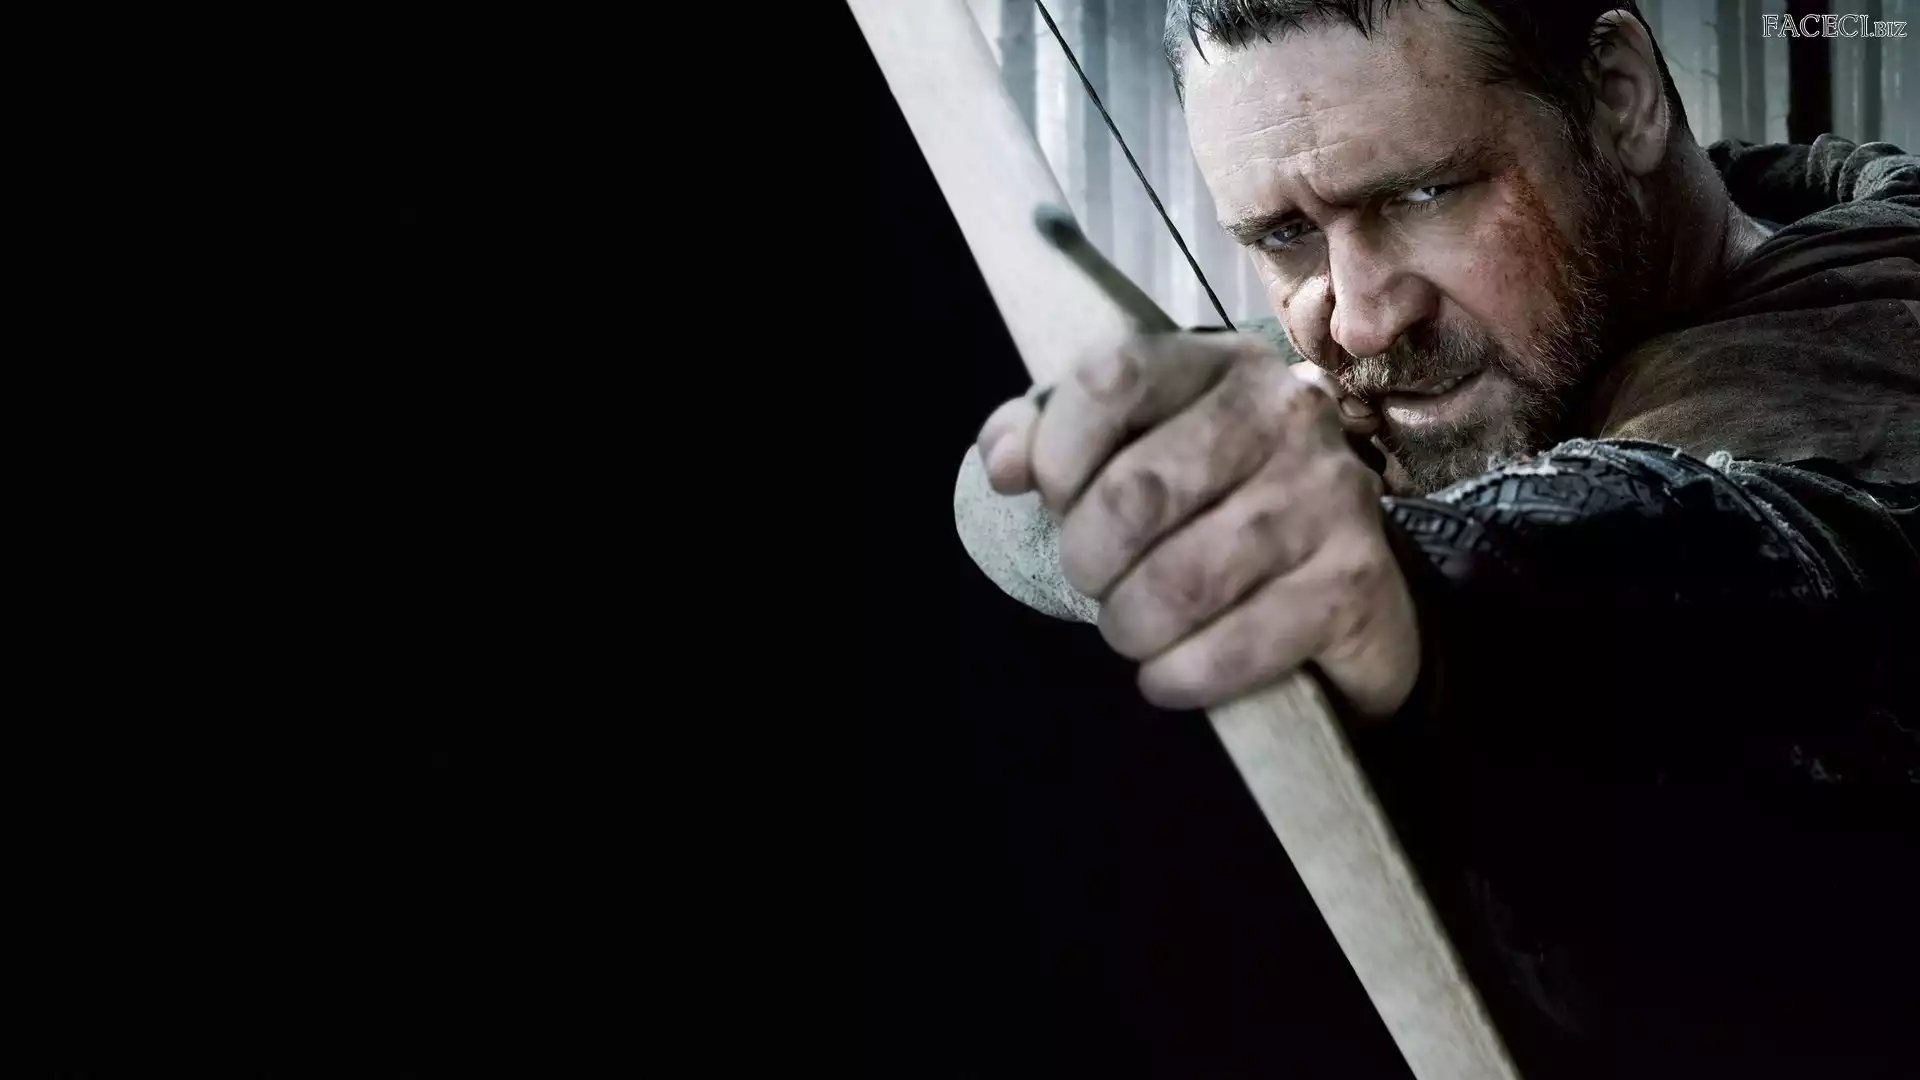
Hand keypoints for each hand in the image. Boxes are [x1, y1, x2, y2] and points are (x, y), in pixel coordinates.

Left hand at [976, 332, 1418, 717]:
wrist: (1345, 592)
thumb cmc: (1214, 510)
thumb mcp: (1135, 450)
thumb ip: (1051, 437)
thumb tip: (1005, 462)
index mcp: (1221, 363)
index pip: (1113, 375)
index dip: (1057, 449)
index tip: (1051, 499)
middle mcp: (1287, 412)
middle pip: (1137, 491)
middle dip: (1089, 558)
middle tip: (1093, 582)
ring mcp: (1330, 494)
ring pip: (1182, 581)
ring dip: (1131, 624)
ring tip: (1131, 629)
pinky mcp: (1352, 582)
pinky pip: (1234, 646)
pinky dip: (1181, 674)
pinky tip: (1168, 674)